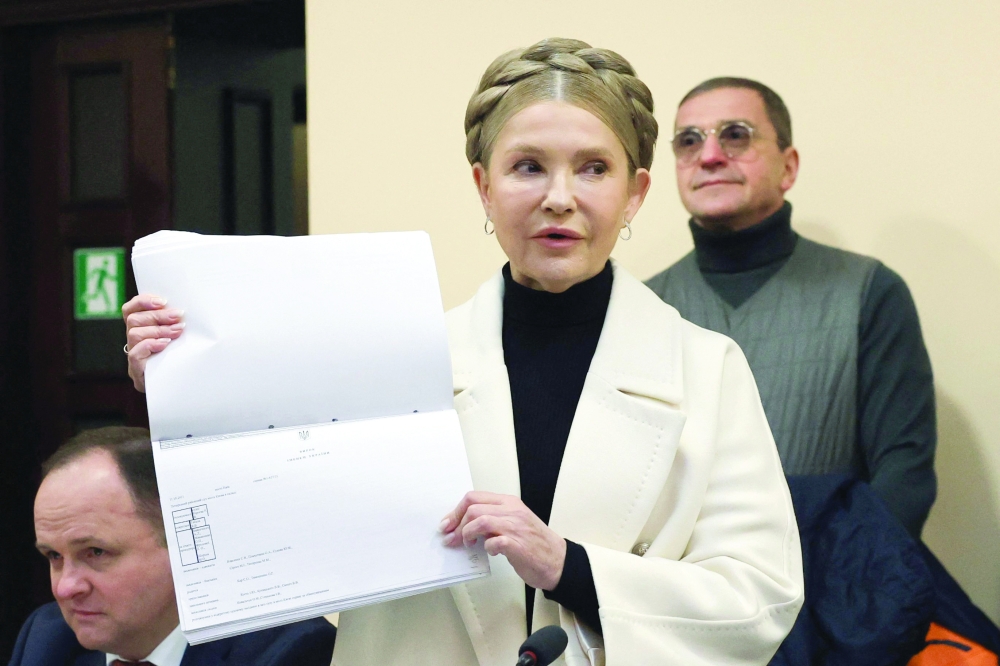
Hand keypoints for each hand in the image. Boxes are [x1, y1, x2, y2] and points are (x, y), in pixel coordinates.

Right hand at [122, 294, 184, 391]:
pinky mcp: (137, 372)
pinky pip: (135, 355)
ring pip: (134, 334)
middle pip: (134, 320)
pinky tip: (164, 344)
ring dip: (158, 330)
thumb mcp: (180, 338)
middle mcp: (134, 342)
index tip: (162, 301)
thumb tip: (184, 310)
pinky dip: (150, 345)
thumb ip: (175, 324)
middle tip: (178, 315)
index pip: (130, 310)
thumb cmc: (182, 360)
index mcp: (141, 330)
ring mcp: (133, 357)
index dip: (142, 301)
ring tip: (176, 331)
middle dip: (158, 315)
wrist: (180, 391)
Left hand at [440, 491, 566, 590]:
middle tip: (452, 540)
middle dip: (457, 525)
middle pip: (473, 508)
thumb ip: (492, 518)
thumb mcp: (513, 521)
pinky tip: (491, 552)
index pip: (474, 497)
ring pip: (480, 521)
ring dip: (468, 535)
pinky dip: (486, 547)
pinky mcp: (518, 546)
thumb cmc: (534, 543)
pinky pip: (493, 541)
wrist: (558, 560)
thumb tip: (463, 525)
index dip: (455, 511)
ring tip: (469, 545)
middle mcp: (512, 511)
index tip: (447, 525)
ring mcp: (515, 527)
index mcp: (509, 502)